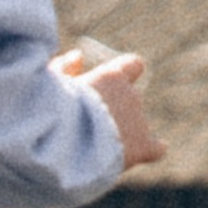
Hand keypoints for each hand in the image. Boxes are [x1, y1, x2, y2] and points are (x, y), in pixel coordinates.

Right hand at [57, 44, 164, 172]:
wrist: (65, 144)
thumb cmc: (52, 111)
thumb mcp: (52, 83)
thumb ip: (64, 68)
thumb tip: (78, 56)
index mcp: (112, 77)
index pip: (132, 66)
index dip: (123, 74)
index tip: (112, 83)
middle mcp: (131, 96)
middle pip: (128, 99)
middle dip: (112, 109)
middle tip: (86, 126)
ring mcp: (138, 122)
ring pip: (134, 124)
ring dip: (119, 131)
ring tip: (92, 148)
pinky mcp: (141, 147)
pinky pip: (156, 149)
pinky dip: (153, 149)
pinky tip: (151, 150)